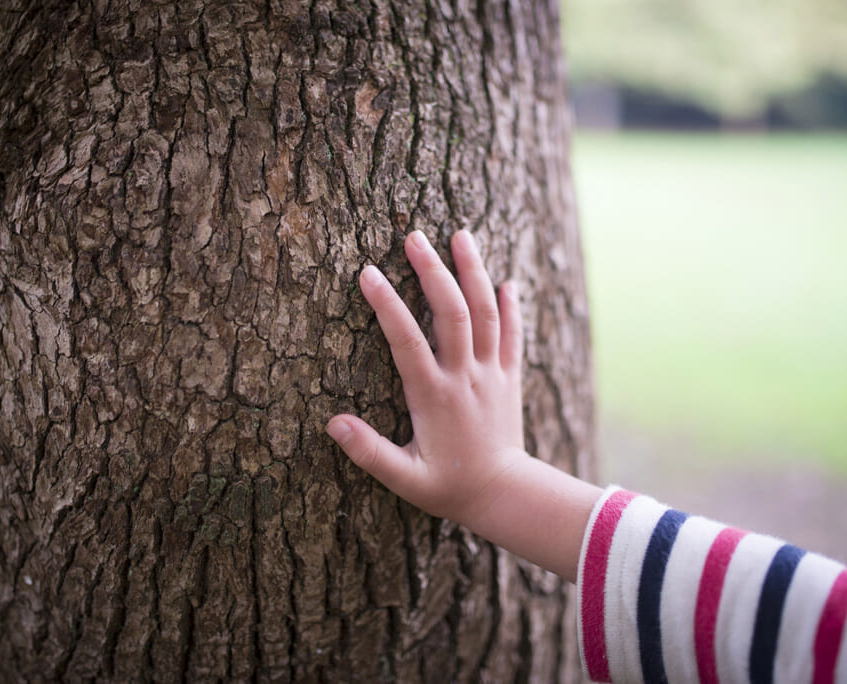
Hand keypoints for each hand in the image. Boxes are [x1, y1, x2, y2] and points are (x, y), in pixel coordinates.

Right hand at [327, 230, 525, 530]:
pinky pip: (513, 335)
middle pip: (452, 313)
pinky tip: (505, 281)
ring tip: (461, 235)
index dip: (386, 305)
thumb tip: (333, 424)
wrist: (505, 494)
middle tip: (414, 236)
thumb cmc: (449, 487)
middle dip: (433, 271)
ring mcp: (492, 374)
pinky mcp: (510, 378)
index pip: (406, 341)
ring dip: (473, 272)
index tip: (367, 273)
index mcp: (434, 396)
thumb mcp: (404, 478)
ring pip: (486, 314)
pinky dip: (510, 306)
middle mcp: (465, 377)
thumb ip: (369, 452)